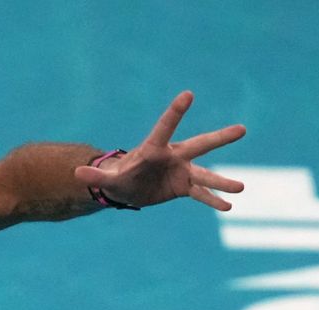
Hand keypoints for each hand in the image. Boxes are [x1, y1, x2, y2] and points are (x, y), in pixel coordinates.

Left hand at [75, 91, 246, 210]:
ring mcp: (182, 171)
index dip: (175, 112)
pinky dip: (213, 200)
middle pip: (199, 145)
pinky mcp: (183, 187)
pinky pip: (201, 194)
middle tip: (242, 129)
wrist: (129, 186)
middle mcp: (174, 156)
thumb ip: (96, 177)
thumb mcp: (108, 179)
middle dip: (220, 138)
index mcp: (155, 148)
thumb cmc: (119, 176)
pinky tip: (228, 206)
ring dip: (222, 181)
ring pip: (206, 174)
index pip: (166, 127)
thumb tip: (77, 174)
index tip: (187, 95)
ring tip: (242, 188)